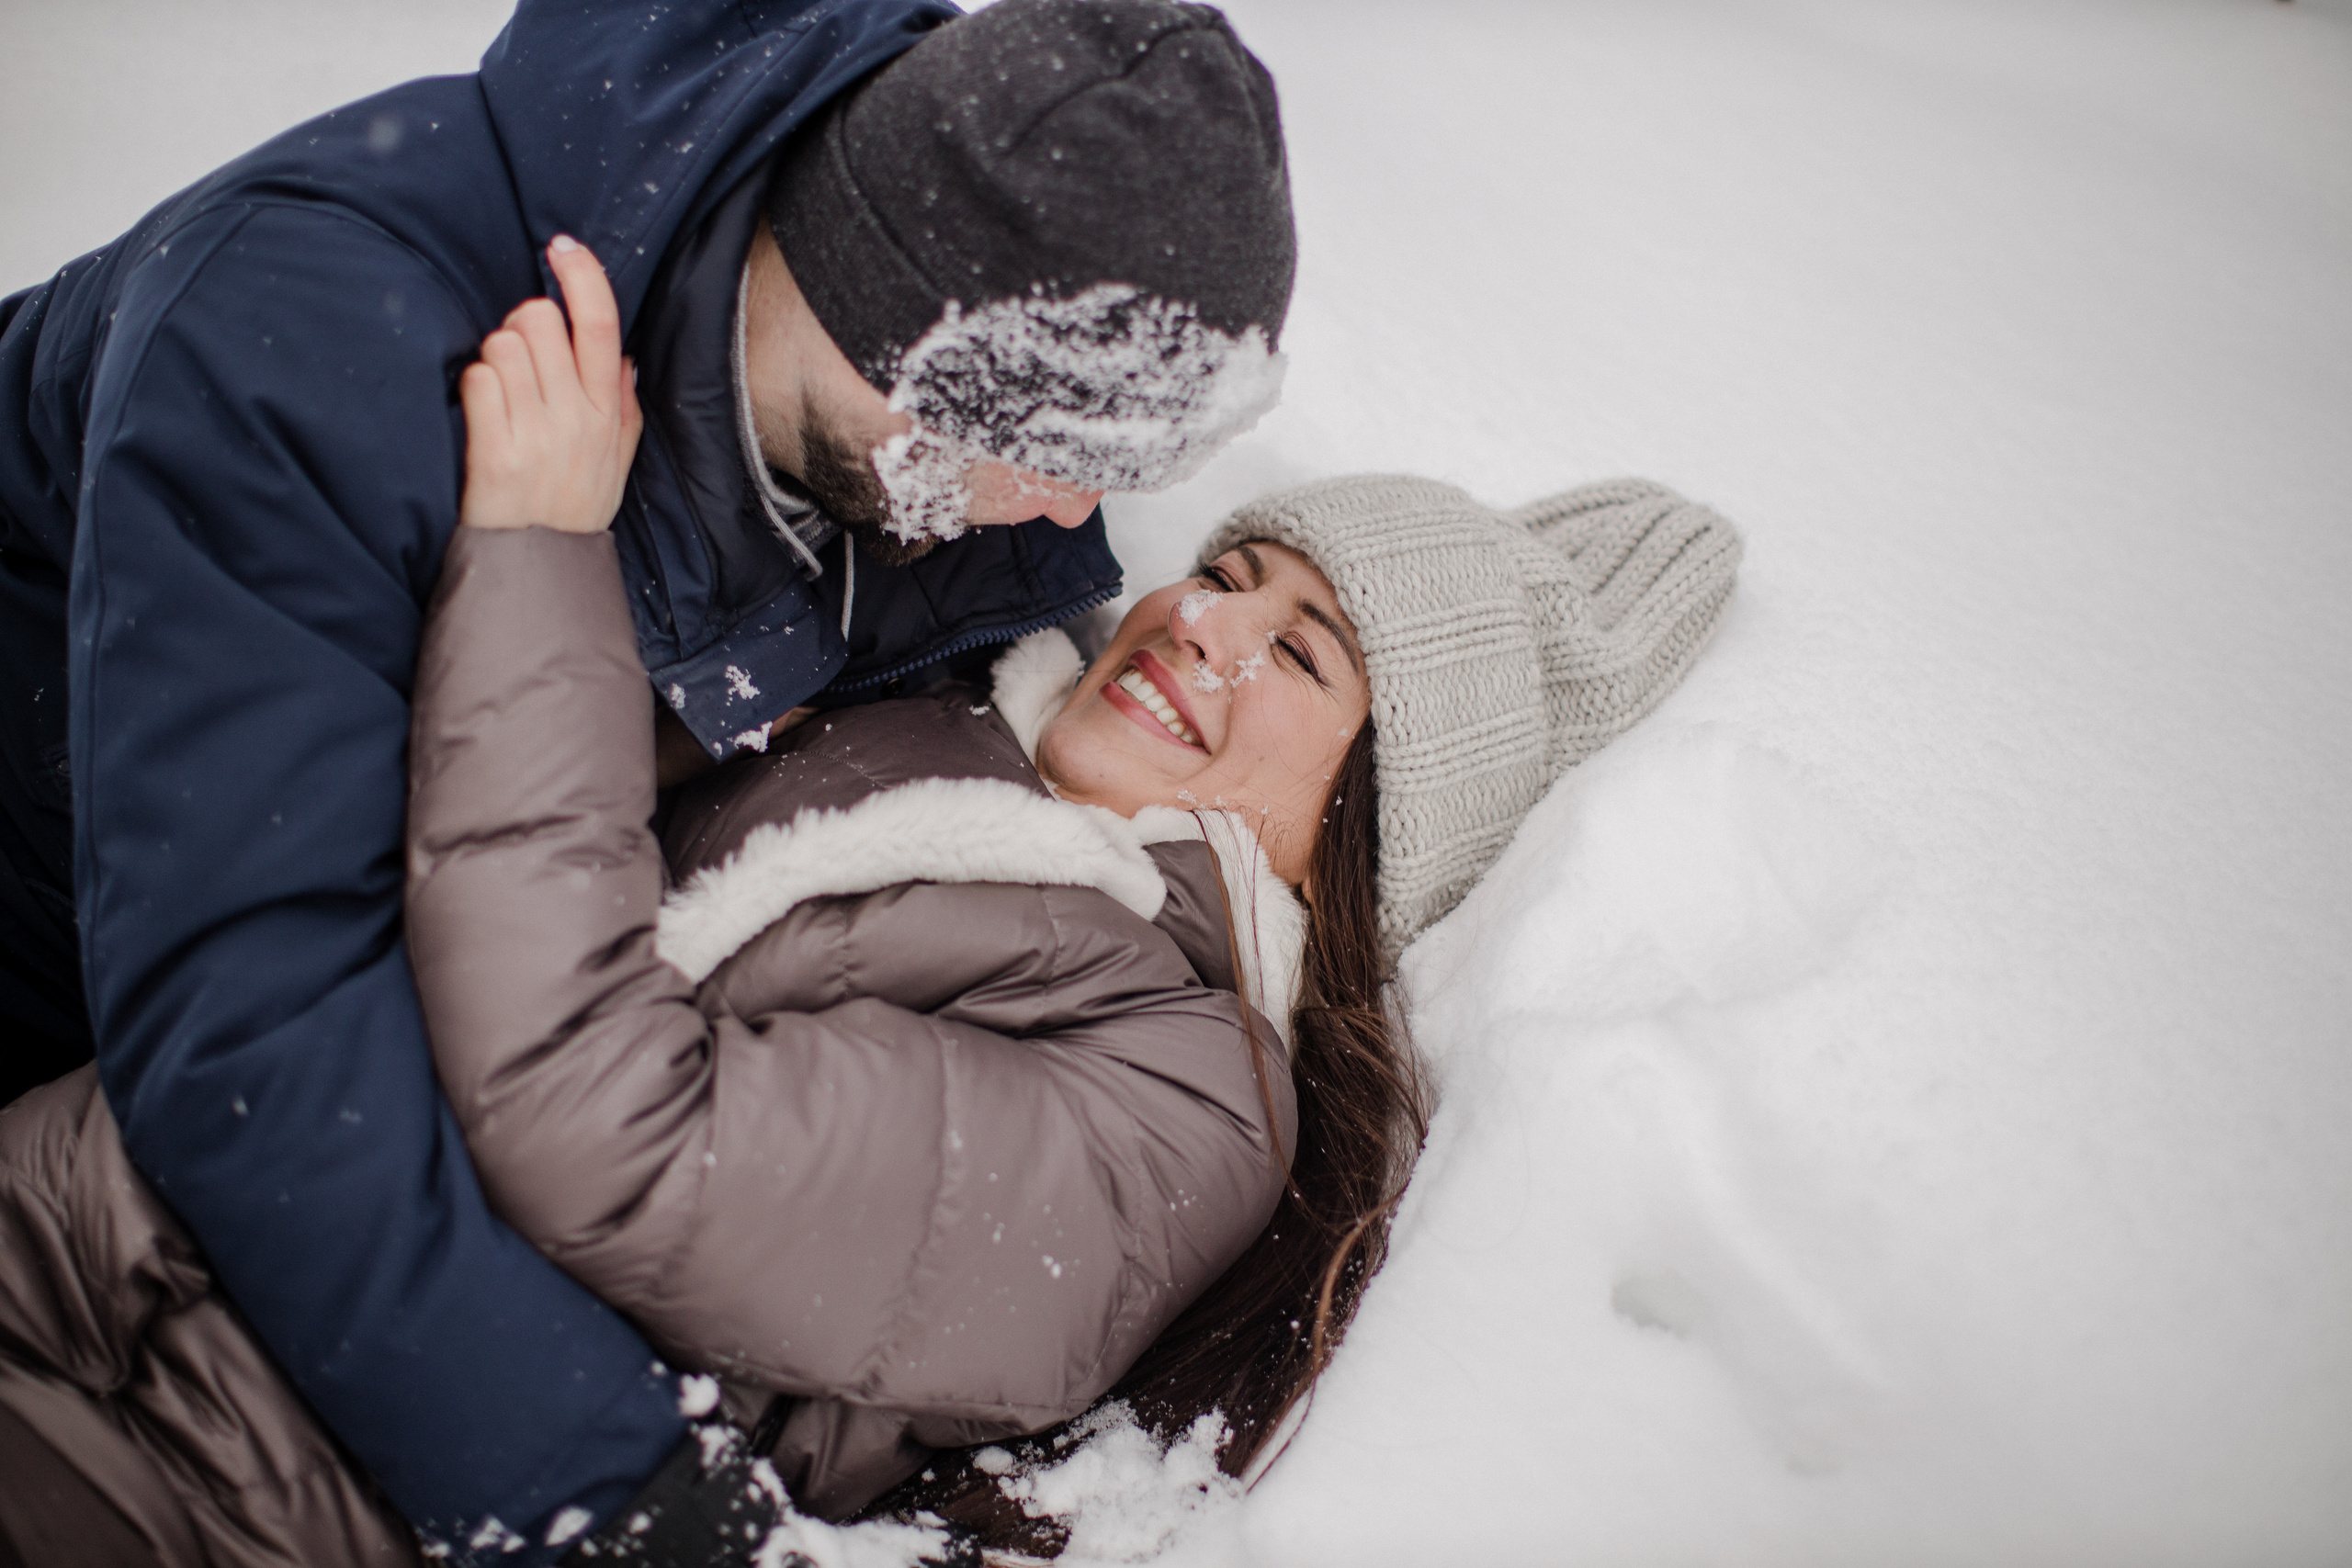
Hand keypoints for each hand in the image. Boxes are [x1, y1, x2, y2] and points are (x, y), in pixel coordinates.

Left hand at [459, 236, 641, 533]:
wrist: (540, 568)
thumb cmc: (574, 506)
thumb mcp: (617, 459)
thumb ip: (623, 406)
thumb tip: (622, 356)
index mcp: (608, 412)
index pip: (601, 323)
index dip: (581, 275)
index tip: (561, 247)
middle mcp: (577, 418)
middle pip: (539, 320)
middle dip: (521, 327)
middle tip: (519, 363)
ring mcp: (536, 434)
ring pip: (502, 345)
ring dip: (493, 360)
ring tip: (501, 397)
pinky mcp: (495, 452)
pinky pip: (477, 381)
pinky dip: (473, 390)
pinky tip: (482, 417)